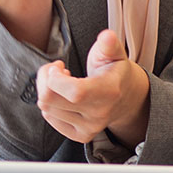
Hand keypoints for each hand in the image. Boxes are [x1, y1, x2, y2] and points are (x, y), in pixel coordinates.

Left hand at [35, 30, 150, 146]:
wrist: (126, 97)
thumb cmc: (114, 71)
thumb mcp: (114, 53)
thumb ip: (108, 44)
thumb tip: (107, 36)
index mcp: (108, 91)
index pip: (74, 92)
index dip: (56, 78)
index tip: (59, 66)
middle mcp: (99, 114)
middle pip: (50, 100)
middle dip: (45, 79)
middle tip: (56, 70)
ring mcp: (90, 127)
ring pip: (47, 109)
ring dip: (46, 91)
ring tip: (61, 82)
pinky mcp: (81, 135)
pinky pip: (50, 119)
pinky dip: (50, 105)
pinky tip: (61, 96)